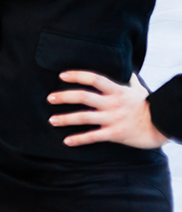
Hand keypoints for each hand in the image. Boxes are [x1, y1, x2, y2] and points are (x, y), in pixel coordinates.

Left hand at [48, 71, 167, 148]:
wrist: (162, 126)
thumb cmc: (148, 106)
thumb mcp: (138, 90)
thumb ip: (130, 80)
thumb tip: (130, 70)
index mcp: (117, 91)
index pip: (94, 79)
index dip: (77, 75)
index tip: (62, 75)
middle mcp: (112, 104)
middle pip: (84, 97)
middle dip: (64, 97)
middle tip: (49, 98)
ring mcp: (113, 119)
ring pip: (84, 117)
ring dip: (66, 119)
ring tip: (52, 120)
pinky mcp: (115, 134)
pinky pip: (93, 137)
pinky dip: (79, 139)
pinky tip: (67, 141)